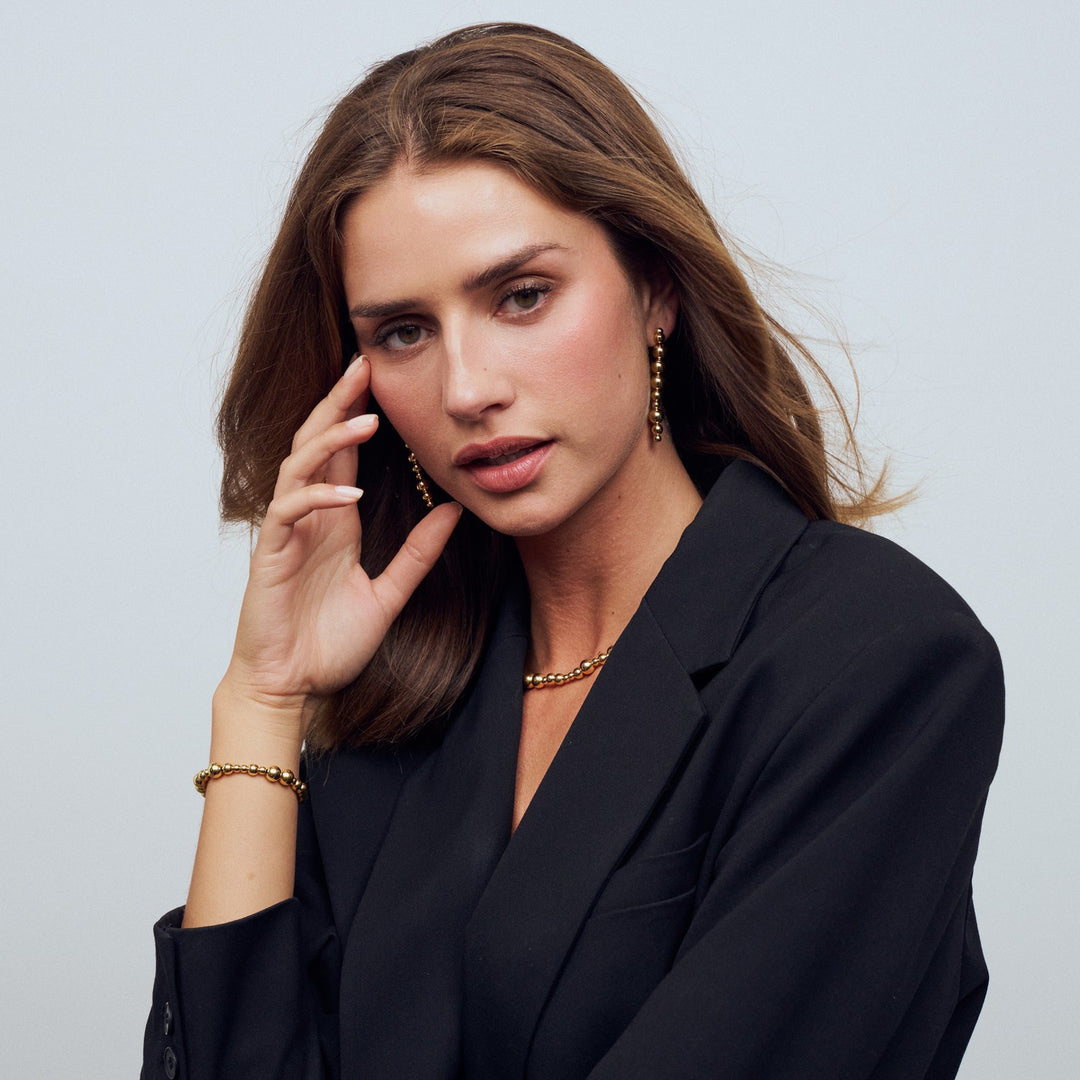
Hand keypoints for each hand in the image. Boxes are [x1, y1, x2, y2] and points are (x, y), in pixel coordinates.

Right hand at [221, 355, 461, 718]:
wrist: (291, 687)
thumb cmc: (330, 643)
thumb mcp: (389, 593)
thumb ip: (418, 555)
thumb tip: (455, 512)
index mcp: (335, 519)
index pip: (343, 453)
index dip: (357, 412)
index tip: (383, 376)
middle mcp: (310, 517)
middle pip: (316, 442)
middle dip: (338, 402)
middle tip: (365, 365)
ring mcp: (287, 534)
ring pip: (299, 466)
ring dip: (330, 440)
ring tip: (366, 419)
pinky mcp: (272, 557)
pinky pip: (290, 513)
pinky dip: (318, 498)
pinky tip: (349, 496)